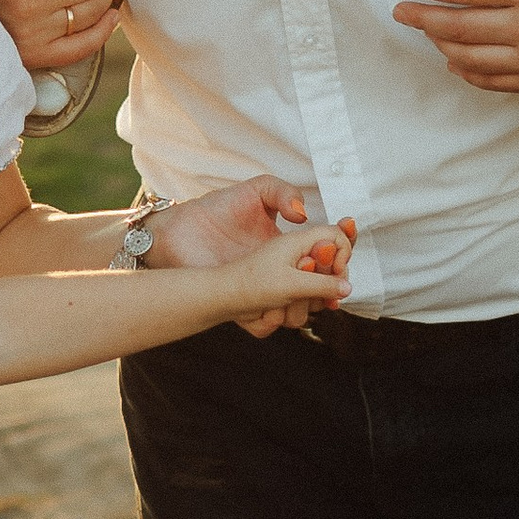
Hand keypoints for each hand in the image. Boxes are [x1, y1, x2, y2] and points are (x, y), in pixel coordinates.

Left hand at [153, 178, 346, 334]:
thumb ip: (283, 193)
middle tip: (321, 271)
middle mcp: (283, 274)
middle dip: (328, 285)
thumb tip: (304, 214)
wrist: (177, 233)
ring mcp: (264, 293)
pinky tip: (264, 305)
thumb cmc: (215, 209)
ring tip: (294, 288)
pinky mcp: (243, 308)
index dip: (341, 256)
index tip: (341, 250)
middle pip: (322, 291)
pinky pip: (264, 326)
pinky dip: (267, 320)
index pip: (328, 258)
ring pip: (298, 314)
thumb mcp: (255, 192)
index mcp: (292, 248)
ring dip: (302, 306)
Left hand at [226, 214, 352, 325]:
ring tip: (277, 303)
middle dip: (319, 292)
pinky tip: (266, 312)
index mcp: (297, 243)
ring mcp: (286, 280)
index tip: (336, 272)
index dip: (342, 255)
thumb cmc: (248, 282)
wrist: (216, 300)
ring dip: (296, 308)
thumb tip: (347, 287)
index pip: (335, 238)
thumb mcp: (291, 281)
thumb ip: (323, 284)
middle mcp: (294, 259)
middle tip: (301, 294)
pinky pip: (293, 312)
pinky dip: (281, 316)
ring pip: (311, 299)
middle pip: (328, 274)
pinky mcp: (277, 298)